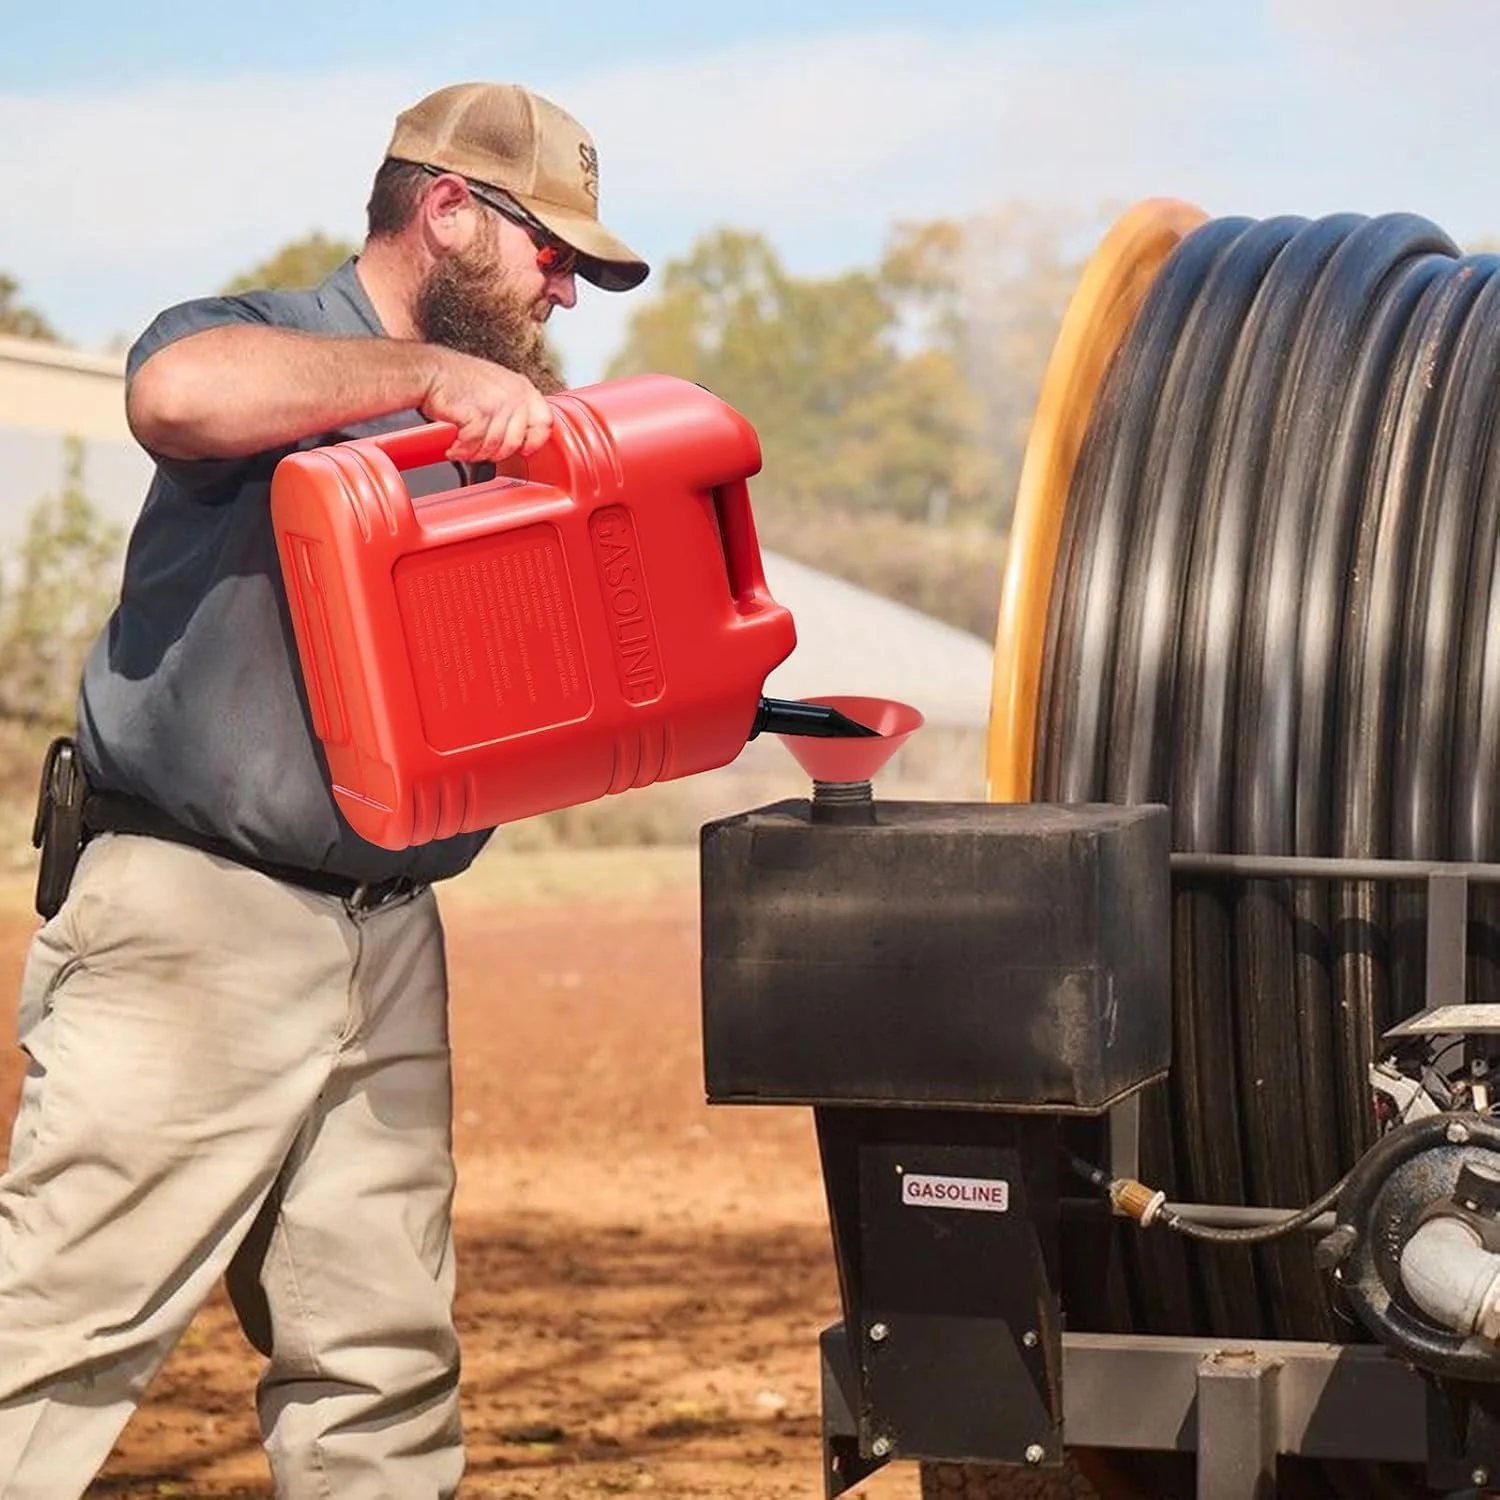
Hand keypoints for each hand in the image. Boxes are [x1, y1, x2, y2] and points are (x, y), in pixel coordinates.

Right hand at [420, 347, 553, 462]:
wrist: (429, 371)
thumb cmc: (456, 378)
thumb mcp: (496, 385)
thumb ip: (514, 406)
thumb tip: (521, 433)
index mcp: (521, 387)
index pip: (545, 422)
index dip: (534, 440)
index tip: (524, 448)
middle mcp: (513, 396)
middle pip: (516, 442)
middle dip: (497, 452)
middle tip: (481, 447)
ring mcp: (497, 406)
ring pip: (495, 448)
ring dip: (476, 453)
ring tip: (464, 446)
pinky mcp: (478, 416)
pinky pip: (474, 446)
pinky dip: (462, 451)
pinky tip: (455, 446)